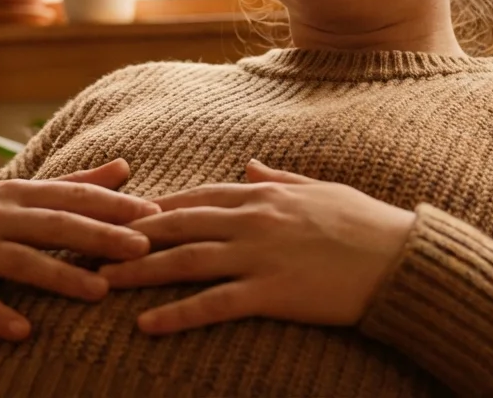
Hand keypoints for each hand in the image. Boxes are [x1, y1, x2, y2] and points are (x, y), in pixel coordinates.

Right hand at [0, 158, 159, 340]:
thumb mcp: (22, 196)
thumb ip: (74, 184)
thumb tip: (125, 167)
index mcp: (18, 194)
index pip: (72, 196)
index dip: (113, 204)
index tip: (153, 214)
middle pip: (53, 225)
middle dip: (99, 235)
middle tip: (141, 248)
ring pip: (20, 261)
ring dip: (61, 276)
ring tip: (100, 292)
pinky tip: (25, 332)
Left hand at [98, 160, 415, 334]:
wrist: (402, 259)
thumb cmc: (367, 226)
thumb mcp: (320, 191)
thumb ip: (279, 180)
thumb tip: (250, 166)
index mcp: (263, 195)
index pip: (192, 197)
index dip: (150, 207)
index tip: (116, 215)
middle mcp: (253, 220)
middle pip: (175, 226)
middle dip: (128, 236)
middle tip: (89, 246)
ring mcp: (259, 255)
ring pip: (184, 262)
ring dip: (137, 273)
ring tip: (100, 284)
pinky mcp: (271, 292)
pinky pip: (214, 304)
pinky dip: (176, 315)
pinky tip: (146, 325)